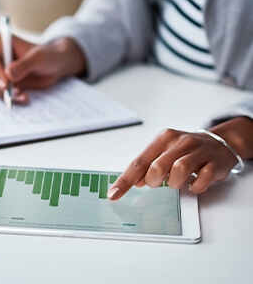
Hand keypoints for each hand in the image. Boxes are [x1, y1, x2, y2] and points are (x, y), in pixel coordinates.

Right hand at [0, 34, 85, 102]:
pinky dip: (8, 97)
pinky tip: (23, 97)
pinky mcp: (0, 80)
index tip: (5, 85)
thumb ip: (25, 65)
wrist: (55, 65)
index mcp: (0, 41)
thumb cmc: (48, 56)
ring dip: (4, 93)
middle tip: (13, 93)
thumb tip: (8, 74)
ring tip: (22, 95)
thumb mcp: (39, 59)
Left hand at [108, 117, 252, 199]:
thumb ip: (149, 166)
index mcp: (163, 139)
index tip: (114, 194)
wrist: (220, 143)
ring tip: (177, 183)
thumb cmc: (186, 150)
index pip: (138, 162)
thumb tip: (135, 182)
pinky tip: (193, 184)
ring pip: (180, 170)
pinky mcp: (214, 162)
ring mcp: (198, 151)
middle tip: (158, 183)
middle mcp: (179, 142)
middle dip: (153, 181)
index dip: (125, 180)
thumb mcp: (164, 152)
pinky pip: (203, 178)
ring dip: (174, 183)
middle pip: (157, 166)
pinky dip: (195, 186)